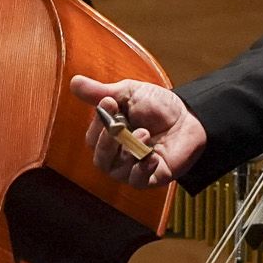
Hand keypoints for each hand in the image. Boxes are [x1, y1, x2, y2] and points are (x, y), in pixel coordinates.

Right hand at [71, 74, 204, 188]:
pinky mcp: (150, 178)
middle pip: (101, 159)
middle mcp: (116, 157)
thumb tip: (74, 82)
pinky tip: (151, 156)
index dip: (98, 123)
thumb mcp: (128, 93)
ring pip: (118, 171)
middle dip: (109, 141)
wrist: (189, 116)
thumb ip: (101, 92)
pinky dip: (142, 169)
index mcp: (107, 137)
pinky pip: (138, 181)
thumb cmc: (156, 105)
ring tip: (144, 133)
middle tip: (122, 123)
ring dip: (129, 151)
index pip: (92, 139)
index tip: (110, 102)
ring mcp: (132, 169)